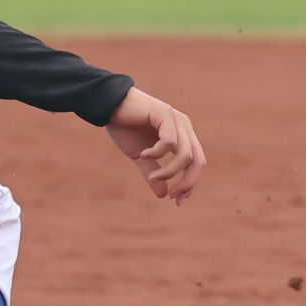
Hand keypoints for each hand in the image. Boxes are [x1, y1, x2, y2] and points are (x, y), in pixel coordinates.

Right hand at [105, 87, 204, 204]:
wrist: (108, 105)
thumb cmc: (124, 127)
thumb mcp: (141, 156)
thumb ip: (153, 172)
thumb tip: (162, 195)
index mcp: (182, 135)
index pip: (196, 163)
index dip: (190, 183)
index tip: (176, 200)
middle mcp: (184, 126)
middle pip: (198, 160)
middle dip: (187, 182)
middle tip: (171, 195)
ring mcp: (176, 119)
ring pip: (185, 154)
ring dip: (169, 171)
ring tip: (152, 176)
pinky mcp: (164, 114)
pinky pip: (169, 141)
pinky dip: (157, 153)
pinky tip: (143, 154)